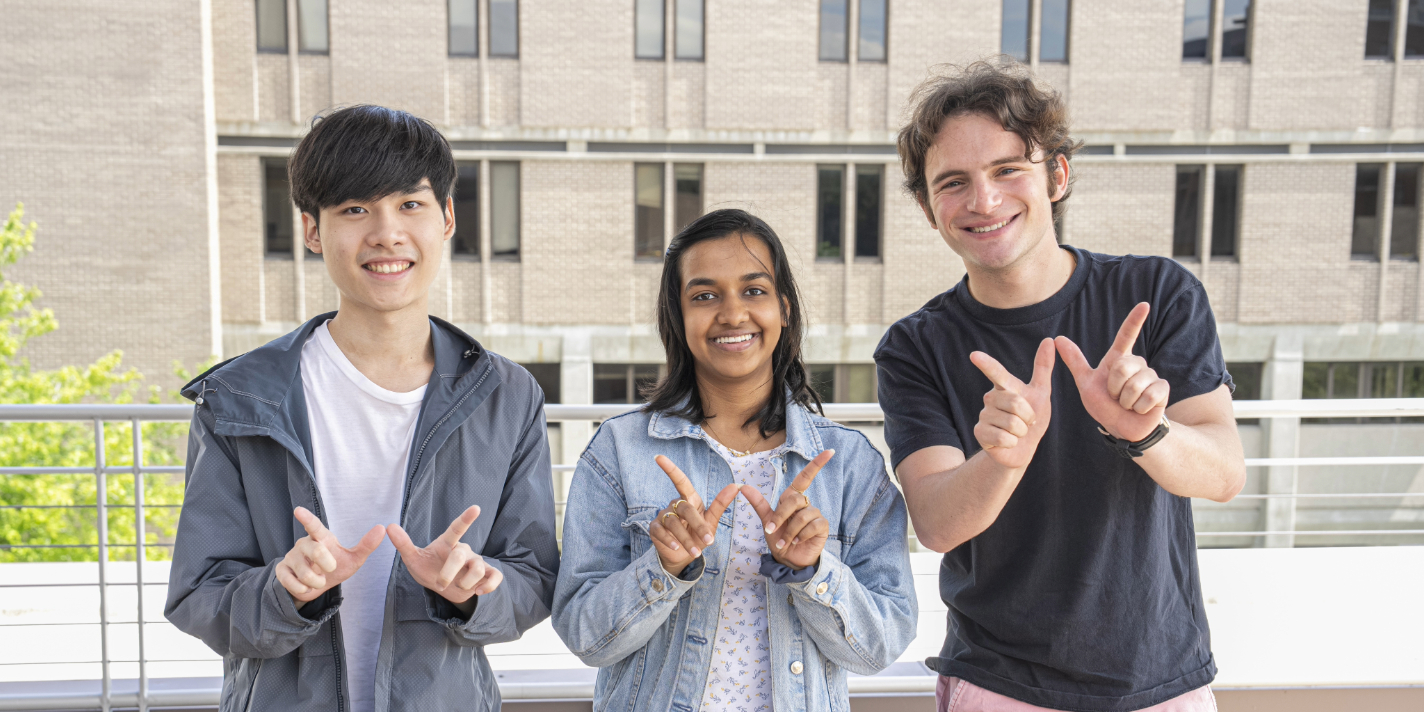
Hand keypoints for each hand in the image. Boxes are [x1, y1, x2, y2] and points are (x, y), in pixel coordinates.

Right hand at [274, 507, 384, 607]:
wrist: (316, 587)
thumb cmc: (335, 567)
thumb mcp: (353, 559)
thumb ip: (366, 545)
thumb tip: (382, 528)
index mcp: (321, 537)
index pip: (314, 526)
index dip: (307, 518)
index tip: (298, 510)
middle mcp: (304, 543)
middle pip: (316, 551)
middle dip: (327, 564)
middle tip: (330, 569)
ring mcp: (291, 556)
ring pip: (305, 573)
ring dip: (316, 582)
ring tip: (318, 581)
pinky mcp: (281, 570)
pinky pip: (292, 583)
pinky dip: (303, 589)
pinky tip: (305, 586)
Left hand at [387, 505, 501, 605]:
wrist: (442, 588)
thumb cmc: (428, 568)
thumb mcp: (413, 558)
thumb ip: (403, 544)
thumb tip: (389, 526)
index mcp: (448, 544)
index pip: (457, 528)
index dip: (466, 519)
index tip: (476, 508)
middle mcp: (464, 550)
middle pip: (461, 555)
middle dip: (449, 572)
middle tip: (440, 584)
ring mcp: (476, 562)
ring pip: (478, 568)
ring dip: (465, 582)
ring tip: (457, 587)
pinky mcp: (486, 575)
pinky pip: (495, 577)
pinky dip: (489, 586)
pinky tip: (479, 591)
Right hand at [648, 455, 739, 575]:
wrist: (684, 556)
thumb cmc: (699, 535)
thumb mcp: (711, 522)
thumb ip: (721, 504)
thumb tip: (736, 485)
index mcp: (689, 499)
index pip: (680, 481)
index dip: (670, 469)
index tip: (659, 457)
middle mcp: (675, 504)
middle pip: (684, 508)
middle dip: (698, 525)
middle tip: (709, 541)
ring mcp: (663, 516)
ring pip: (673, 522)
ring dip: (686, 539)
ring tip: (696, 553)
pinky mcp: (654, 528)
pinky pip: (660, 531)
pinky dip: (669, 540)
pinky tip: (676, 547)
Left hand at [740, 449, 834, 569]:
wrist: (787, 560)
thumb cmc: (779, 538)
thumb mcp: (766, 521)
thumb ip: (758, 503)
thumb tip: (743, 486)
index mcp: (792, 498)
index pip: (806, 477)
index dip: (817, 464)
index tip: (830, 451)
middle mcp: (805, 504)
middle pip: (795, 499)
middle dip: (781, 516)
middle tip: (771, 531)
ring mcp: (815, 514)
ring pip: (802, 515)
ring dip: (790, 531)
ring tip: (785, 542)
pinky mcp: (822, 526)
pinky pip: (812, 525)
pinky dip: (801, 535)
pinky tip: (797, 542)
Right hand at [969, 338, 1055, 468]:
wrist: (1022, 448)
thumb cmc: (1031, 419)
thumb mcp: (1041, 393)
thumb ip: (1043, 368)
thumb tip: (1050, 339)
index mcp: (1005, 387)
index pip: (996, 373)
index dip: (986, 364)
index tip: (974, 355)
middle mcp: (990, 398)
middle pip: (1015, 403)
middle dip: (1029, 417)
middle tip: (1027, 422)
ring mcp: (983, 415)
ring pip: (1011, 423)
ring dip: (1021, 432)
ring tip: (1017, 433)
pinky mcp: (979, 432)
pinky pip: (1003, 437)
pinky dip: (1012, 443)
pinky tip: (1008, 442)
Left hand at [1055, 302, 1168, 441]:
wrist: (1122, 428)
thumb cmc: (1105, 405)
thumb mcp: (1086, 383)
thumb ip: (1075, 361)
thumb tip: (1057, 338)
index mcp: (1119, 359)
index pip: (1126, 335)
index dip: (1134, 320)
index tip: (1144, 305)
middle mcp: (1137, 363)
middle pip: (1123, 367)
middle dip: (1114, 388)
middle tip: (1115, 397)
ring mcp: (1151, 375)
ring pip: (1135, 384)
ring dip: (1126, 401)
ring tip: (1127, 404)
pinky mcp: (1162, 389)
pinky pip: (1148, 396)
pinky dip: (1139, 407)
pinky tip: (1139, 409)